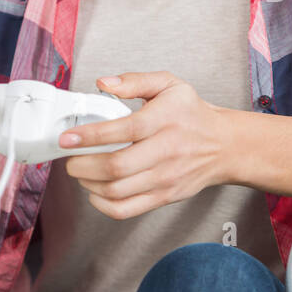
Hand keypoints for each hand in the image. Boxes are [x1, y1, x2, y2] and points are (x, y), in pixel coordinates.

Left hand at [59, 71, 227, 218]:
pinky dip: (103, 204)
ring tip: (81, 172)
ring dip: (89, 184)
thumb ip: (134, 81)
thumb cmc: (192, 114)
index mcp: (164, 120)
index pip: (122, 131)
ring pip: (117, 191)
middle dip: (83, 165)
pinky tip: (96, 191)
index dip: (89, 136)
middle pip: (116, 167)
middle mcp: (166, 151)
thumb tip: (103, 83)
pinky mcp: (164, 196)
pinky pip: (127, 210)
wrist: (224, 146)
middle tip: (70, 159)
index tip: (67, 139)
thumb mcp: (169, 85)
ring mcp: (165, 178)